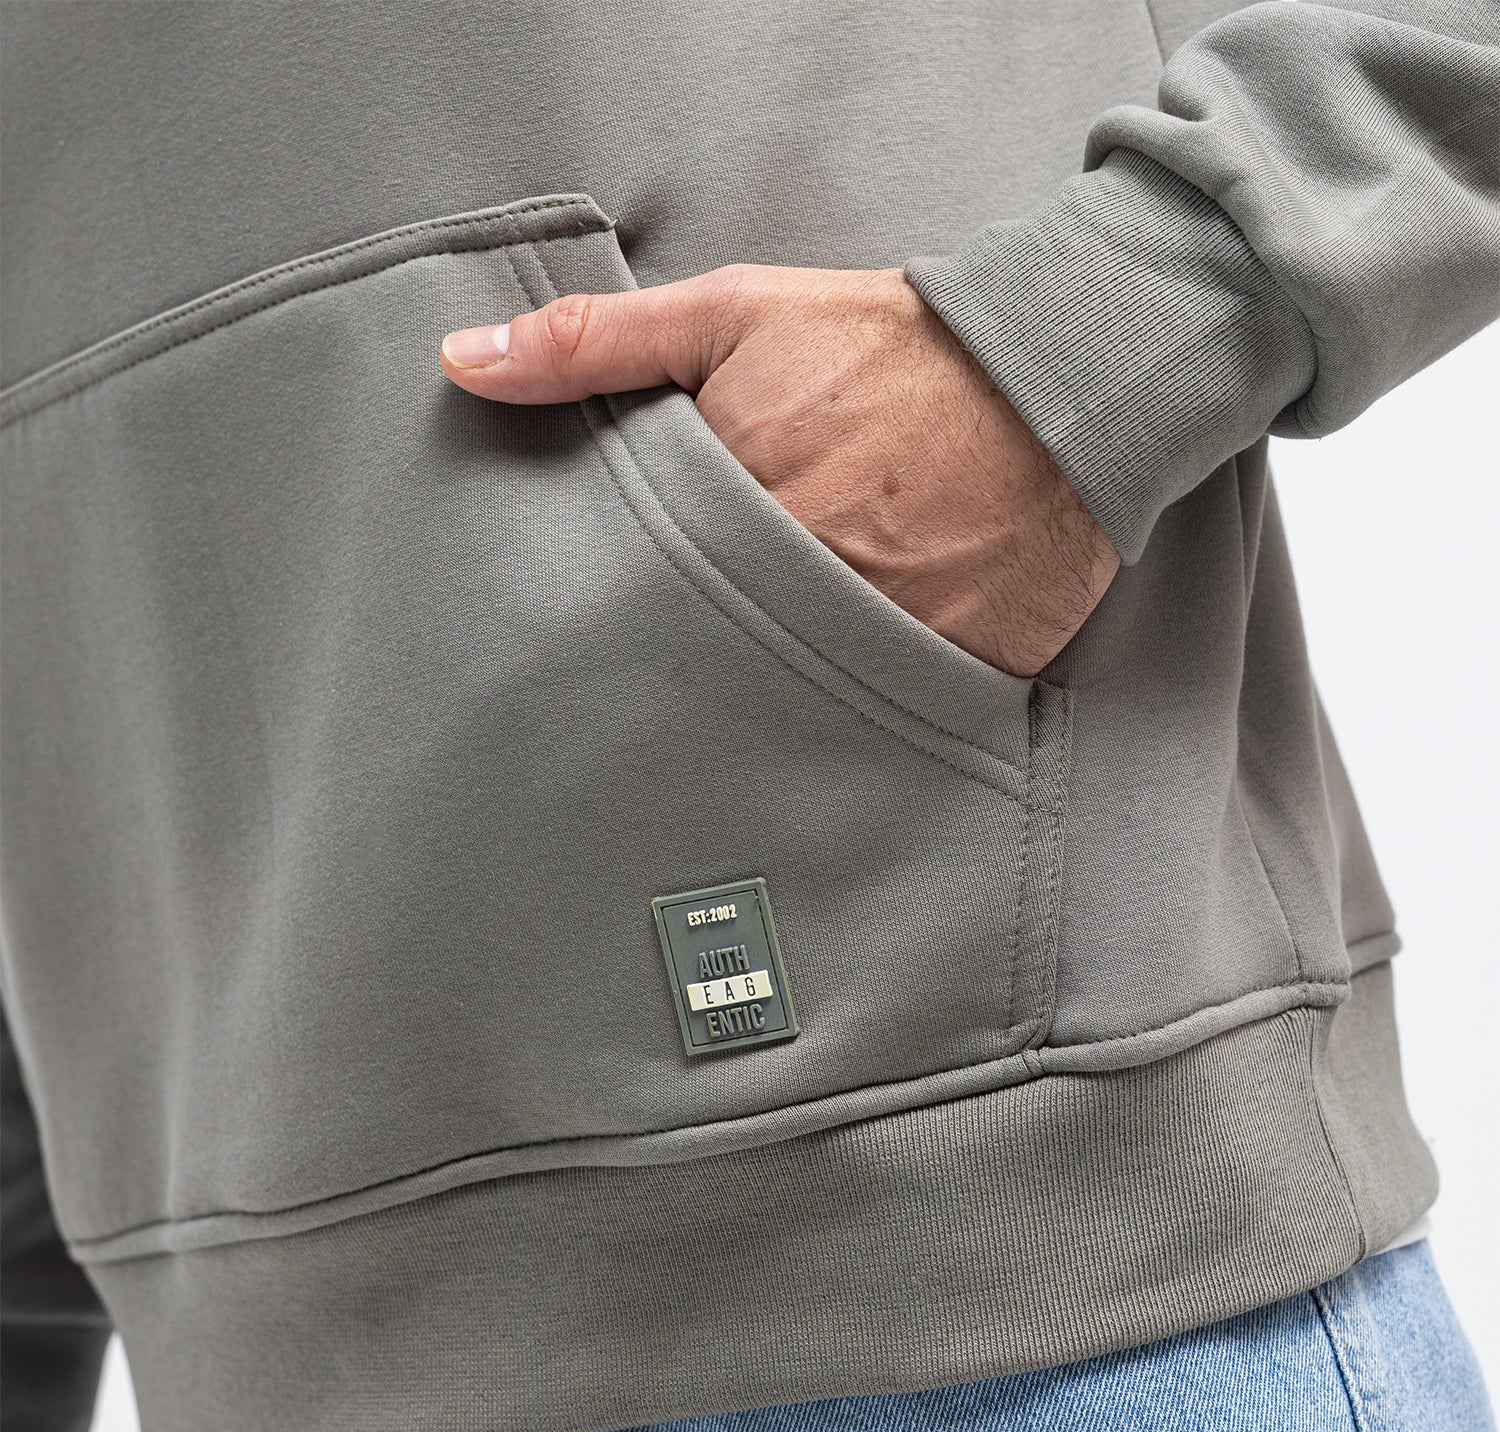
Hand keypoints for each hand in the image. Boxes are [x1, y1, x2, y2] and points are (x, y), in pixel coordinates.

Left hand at [439, 265, 1117, 676]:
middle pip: (705, 663)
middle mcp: (804, 586)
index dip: (615, 612)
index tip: (598, 629)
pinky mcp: (957, 676)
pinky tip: (836, 709)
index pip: (635, 594)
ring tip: (744, 705)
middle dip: (680, 672)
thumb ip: (595, 344)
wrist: (1059, 379)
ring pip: (786, 709)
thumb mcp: (734, 316)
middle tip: (655, 693)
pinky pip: (883, 724)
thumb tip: (461, 364)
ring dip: (761, 705)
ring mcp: (885, 641)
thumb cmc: (887, 345)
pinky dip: (857, 720)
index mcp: (733, 506)